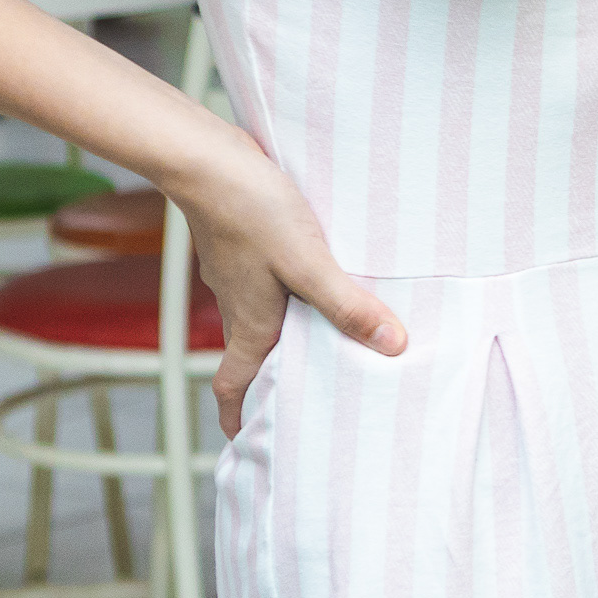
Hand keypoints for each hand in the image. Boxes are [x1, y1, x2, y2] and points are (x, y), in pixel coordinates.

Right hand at [169, 144, 406, 436]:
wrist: (205, 160)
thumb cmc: (253, 211)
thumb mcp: (309, 262)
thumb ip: (348, 304)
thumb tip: (392, 345)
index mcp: (250, 321)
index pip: (232, 381)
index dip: (235, 414)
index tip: (243, 438)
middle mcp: (237, 304)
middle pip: (247, 355)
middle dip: (265, 382)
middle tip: (293, 398)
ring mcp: (233, 274)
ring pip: (253, 318)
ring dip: (276, 338)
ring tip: (313, 343)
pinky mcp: (238, 246)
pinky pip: (257, 286)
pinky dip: (278, 299)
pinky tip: (306, 283)